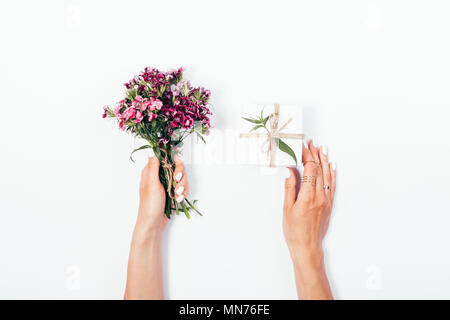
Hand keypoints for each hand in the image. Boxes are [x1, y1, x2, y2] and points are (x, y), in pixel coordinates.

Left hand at [137, 155, 188, 233]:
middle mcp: (160, 176)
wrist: (153, 223)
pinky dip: (183, 193)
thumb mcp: (151, 184)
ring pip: (182, 178)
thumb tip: (154, 151)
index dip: (174, 162)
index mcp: (152, 171)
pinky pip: (183, 187)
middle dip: (180, 177)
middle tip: (177, 183)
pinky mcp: (172, 191)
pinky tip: (178, 199)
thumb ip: (153, 167)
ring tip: (177, 195)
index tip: (176, 169)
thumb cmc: (149, 205)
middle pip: (177, 168)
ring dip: (182, 187)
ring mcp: (167, 184)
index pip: (166, 158)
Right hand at [283, 140, 335, 298]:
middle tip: (311, 143)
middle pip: (319, 169)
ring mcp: (327, 200)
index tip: (302, 147)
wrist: (307, 246)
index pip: (309, 169)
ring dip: (324, 161)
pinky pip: (333, 185)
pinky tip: (331, 166)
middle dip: (315, 154)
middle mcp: (320, 196)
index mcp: (308, 196)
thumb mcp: (287, 209)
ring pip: (327, 175)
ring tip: (322, 148)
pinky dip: (332, 174)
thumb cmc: (294, 230)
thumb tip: (290, 171)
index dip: (306, 156)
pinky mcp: (330, 205)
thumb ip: (289, 188)